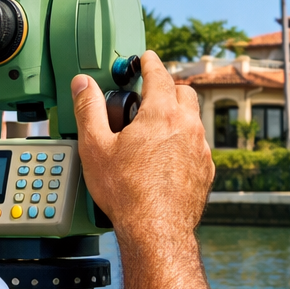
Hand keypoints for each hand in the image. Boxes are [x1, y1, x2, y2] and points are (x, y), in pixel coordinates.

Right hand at [70, 52, 213, 245]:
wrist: (156, 230)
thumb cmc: (127, 192)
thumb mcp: (95, 146)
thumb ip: (89, 109)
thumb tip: (83, 84)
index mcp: (161, 113)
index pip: (159, 74)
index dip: (150, 62)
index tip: (146, 58)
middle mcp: (188, 126)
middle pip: (184, 92)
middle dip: (168, 87)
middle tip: (149, 95)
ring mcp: (201, 149)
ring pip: (193, 119)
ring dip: (177, 116)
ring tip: (156, 128)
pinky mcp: (206, 171)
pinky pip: (198, 146)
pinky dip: (185, 142)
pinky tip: (168, 156)